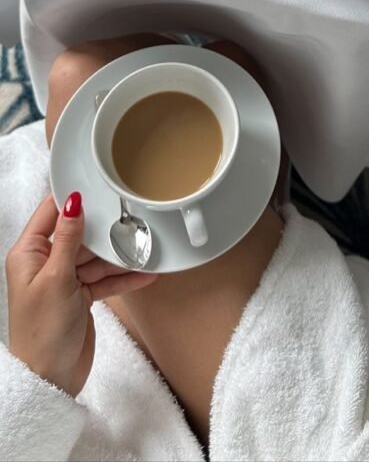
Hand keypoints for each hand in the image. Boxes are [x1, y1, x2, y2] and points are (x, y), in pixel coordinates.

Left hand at [6, 192, 156, 396]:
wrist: (49, 379)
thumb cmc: (42, 332)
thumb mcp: (56, 279)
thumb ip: (67, 239)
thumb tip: (73, 202)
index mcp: (29, 254)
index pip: (50, 213)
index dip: (71, 198)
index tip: (96, 182)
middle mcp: (45, 263)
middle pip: (78, 234)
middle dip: (104, 228)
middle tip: (130, 214)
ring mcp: (64, 280)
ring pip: (95, 257)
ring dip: (119, 254)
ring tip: (145, 243)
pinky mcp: (80, 297)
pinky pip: (105, 280)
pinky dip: (123, 277)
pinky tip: (146, 272)